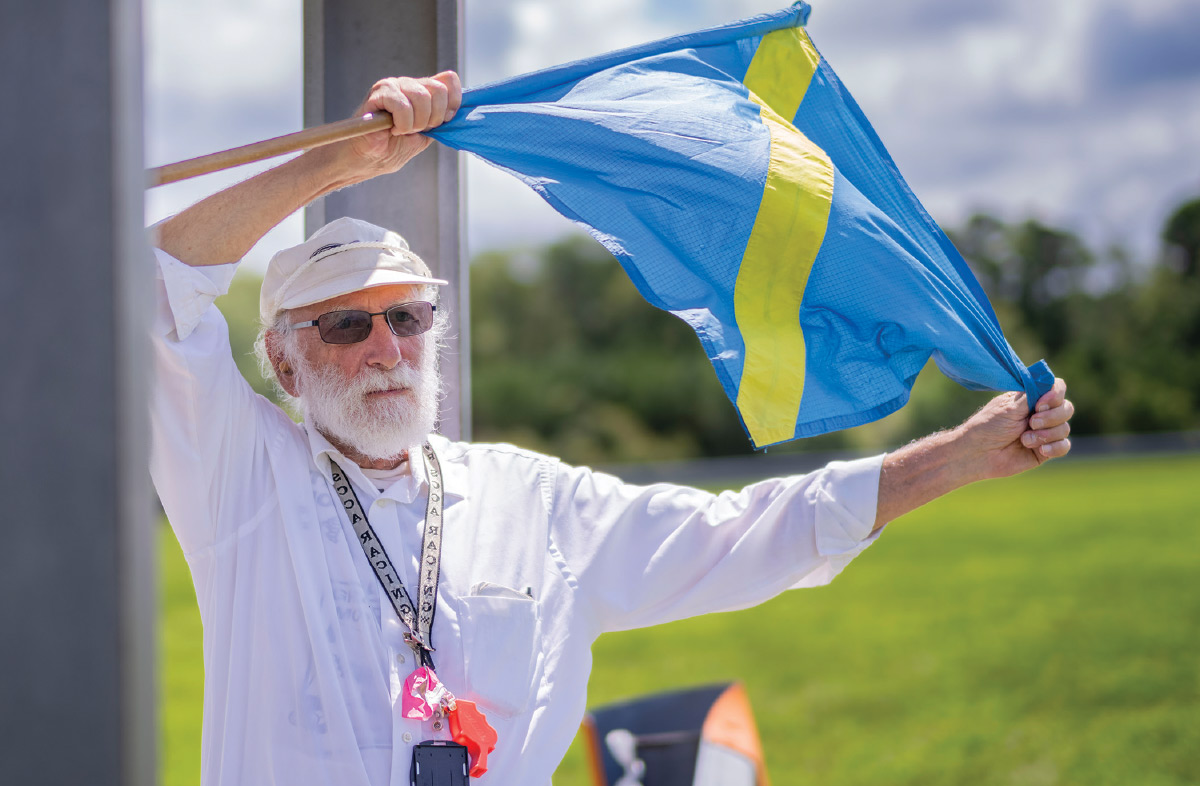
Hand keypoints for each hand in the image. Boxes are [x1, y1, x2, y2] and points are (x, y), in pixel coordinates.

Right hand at [337, 71, 462, 179]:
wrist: (367, 159)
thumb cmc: (392, 149)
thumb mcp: (425, 135)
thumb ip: (441, 121)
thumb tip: (459, 112)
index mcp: (422, 92)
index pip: (449, 80)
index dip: (453, 103)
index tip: (443, 122)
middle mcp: (409, 84)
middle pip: (439, 90)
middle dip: (433, 119)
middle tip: (417, 130)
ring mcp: (394, 86)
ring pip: (422, 97)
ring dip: (415, 124)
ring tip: (401, 131)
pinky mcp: (379, 93)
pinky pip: (402, 105)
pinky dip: (402, 124)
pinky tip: (391, 129)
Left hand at [958, 377, 1073, 479]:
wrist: (978, 454)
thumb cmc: (988, 427)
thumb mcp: (1009, 407)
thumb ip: (1031, 394)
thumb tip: (1049, 380)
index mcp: (1031, 398)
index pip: (1056, 388)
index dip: (1055, 395)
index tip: (1040, 404)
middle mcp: (1041, 413)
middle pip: (1066, 408)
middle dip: (1051, 416)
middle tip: (1031, 423)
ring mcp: (1044, 432)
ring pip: (1064, 428)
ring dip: (1046, 434)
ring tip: (1024, 440)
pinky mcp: (1046, 450)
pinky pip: (1064, 446)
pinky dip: (1055, 447)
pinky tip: (1041, 450)